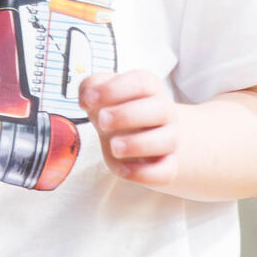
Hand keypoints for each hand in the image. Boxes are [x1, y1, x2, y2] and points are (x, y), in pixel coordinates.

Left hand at [78, 69, 179, 187]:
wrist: (136, 134)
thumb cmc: (116, 109)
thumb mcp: (101, 92)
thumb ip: (91, 86)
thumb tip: (87, 98)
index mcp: (149, 88)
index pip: (142, 83)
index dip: (113, 90)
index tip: (88, 100)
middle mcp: (164, 111)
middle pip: (160, 109)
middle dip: (127, 115)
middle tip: (102, 121)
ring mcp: (169, 139)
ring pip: (167, 140)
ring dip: (138, 144)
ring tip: (114, 146)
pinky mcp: (166, 165)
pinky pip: (165, 172)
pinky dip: (144, 173)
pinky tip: (122, 169)